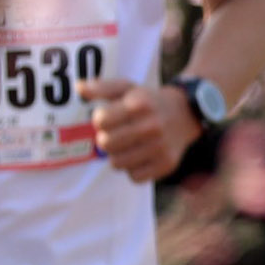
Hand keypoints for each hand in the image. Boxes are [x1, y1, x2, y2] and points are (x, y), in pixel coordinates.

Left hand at [78, 76, 199, 183]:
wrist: (186, 114)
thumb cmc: (148, 102)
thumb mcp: (127, 88)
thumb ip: (102, 87)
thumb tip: (79, 88)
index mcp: (139, 105)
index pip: (100, 121)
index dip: (100, 121)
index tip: (109, 119)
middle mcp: (151, 126)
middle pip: (105, 144)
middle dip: (105, 139)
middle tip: (115, 134)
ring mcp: (160, 147)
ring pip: (117, 163)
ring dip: (117, 156)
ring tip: (126, 146)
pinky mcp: (167, 164)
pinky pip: (134, 177)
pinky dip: (133, 169)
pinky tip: (139, 157)